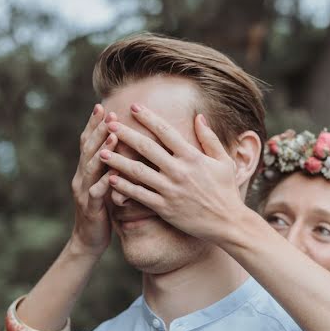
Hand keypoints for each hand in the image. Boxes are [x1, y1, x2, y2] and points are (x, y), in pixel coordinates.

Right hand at [70, 104, 118, 255]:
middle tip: (109, 113)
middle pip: (88, 149)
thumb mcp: (106, 185)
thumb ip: (110, 167)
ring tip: (113, 136)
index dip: (93, 125)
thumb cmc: (102, 212)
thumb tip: (123, 148)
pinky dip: (105, 183)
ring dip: (102, 150)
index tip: (101, 106)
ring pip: (91, 168)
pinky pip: (98, 194)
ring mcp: (84, 192)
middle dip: (98, 130)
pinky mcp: (91, 209)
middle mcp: (81, 178)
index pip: (88, 143)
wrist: (89, 241)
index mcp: (86, 171)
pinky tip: (113, 175)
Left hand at [98, 104, 248, 243]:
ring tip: (101, 153)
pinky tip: (110, 180)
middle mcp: (179, 171)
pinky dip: (124, 188)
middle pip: (146, 149)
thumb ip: (210, 138)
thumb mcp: (224, 161)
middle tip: (109, 124)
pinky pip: (140, 196)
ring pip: (138, 172)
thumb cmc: (227, 191)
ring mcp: (170, 190)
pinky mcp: (164, 208)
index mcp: (192, 157)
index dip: (148, 118)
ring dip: (118, 161)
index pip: (166, 132)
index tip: (133, 107)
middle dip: (126, 134)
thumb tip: (199, 117)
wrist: (228, 223)